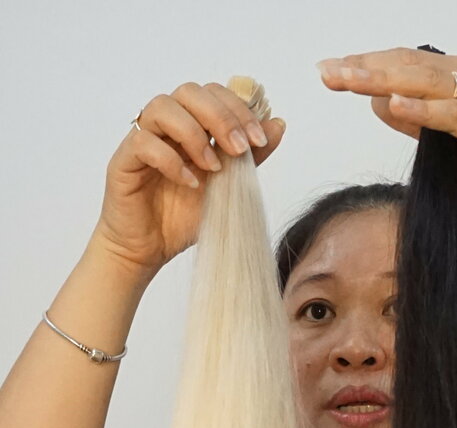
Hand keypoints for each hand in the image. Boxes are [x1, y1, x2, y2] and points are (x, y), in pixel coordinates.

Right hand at [93, 80, 285, 277]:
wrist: (150, 251)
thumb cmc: (183, 218)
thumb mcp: (228, 187)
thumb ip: (250, 156)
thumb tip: (278, 124)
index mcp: (191, 126)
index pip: (213, 94)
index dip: (238, 109)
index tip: (259, 139)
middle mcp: (166, 127)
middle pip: (189, 92)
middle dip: (221, 117)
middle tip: (239, 148)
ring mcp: (143, 140)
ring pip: (162, 107)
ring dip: (194, 134)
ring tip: (212, 168)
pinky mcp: (124, 160)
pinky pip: (144, 143)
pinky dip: (171, 161)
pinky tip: (189, 183)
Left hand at [316, 47, 456, 211]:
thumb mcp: (449, 139)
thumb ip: (417, 120)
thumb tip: (379, 104)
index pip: (403, 63)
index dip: (366, 64)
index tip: (331, 71)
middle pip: (406, 65)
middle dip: (362, 67)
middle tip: (325, 71)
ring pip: (422, 81)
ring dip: (380, 79)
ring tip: (345, 80)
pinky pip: (449, 113)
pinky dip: (420, 108)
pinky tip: (392, 104)